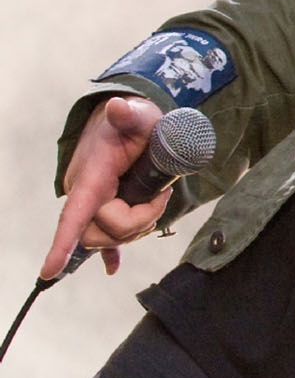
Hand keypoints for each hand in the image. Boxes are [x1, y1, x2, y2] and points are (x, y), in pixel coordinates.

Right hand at [40, 95, 169, 280]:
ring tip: (156, 199)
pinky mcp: (104, 207)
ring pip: (111, 237)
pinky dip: (110, 254)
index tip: (49, 270)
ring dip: (138, 226)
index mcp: (92, 176)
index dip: (62, 242)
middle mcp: (86, 194)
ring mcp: (93, 203)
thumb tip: (118, 107)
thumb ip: (128, 115)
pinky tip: (112, 267)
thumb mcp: (137, 115)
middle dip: (138, 222)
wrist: (128, 119)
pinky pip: (103, 238)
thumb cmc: (134, 120)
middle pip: (105, 232)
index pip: (75, 214)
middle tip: (162, 195)